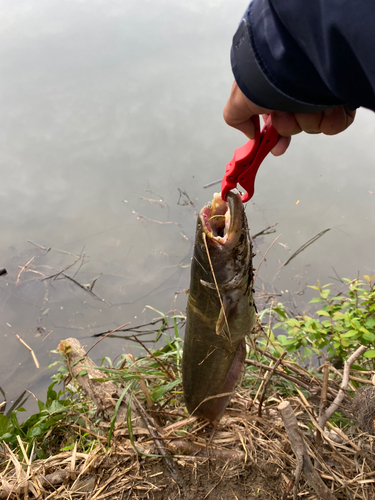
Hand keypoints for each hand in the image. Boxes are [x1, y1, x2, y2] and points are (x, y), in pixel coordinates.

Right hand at [223, 81, 355, 155]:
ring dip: (310, 118)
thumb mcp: (238, 99)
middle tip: (288, 111)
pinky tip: (327, 104)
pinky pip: (337, 122)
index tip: (276, 147)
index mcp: (276, 93)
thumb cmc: (269, 73)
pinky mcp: (341, 98)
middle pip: (295, 126)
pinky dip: (331, 117)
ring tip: (308, 99)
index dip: (275, 137)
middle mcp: (297, 91)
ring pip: (315, 126)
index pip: (276, 122)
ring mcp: (320, 94)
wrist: (301, 57)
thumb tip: (250, 133)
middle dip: (291, 124)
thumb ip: (235, 117)